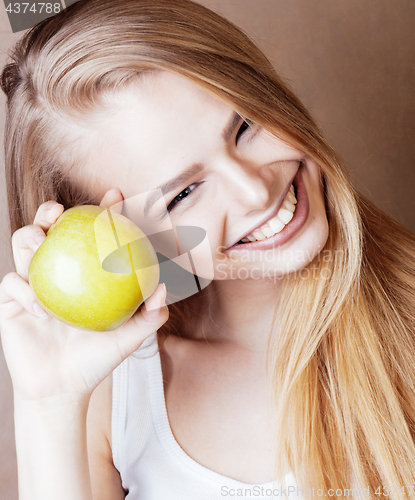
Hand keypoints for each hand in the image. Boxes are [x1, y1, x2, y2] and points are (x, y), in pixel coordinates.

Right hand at [0, 189, 168, 406]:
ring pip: (22, 245)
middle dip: (51, 211)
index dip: (102, 211)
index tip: (115, 196)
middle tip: (61, 210)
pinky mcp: (11, 301)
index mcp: (85, 273)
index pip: (91, 234)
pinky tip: (43, 310)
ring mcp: (33, 283)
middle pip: (50, 230)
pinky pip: (12, 285)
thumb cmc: (98, 358)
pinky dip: (25, 291)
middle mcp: (58, 271)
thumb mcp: (130, 337)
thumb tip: (164, 287)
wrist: (64, 388)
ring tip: (40, 242)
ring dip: (28, 238)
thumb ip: (150, 314)